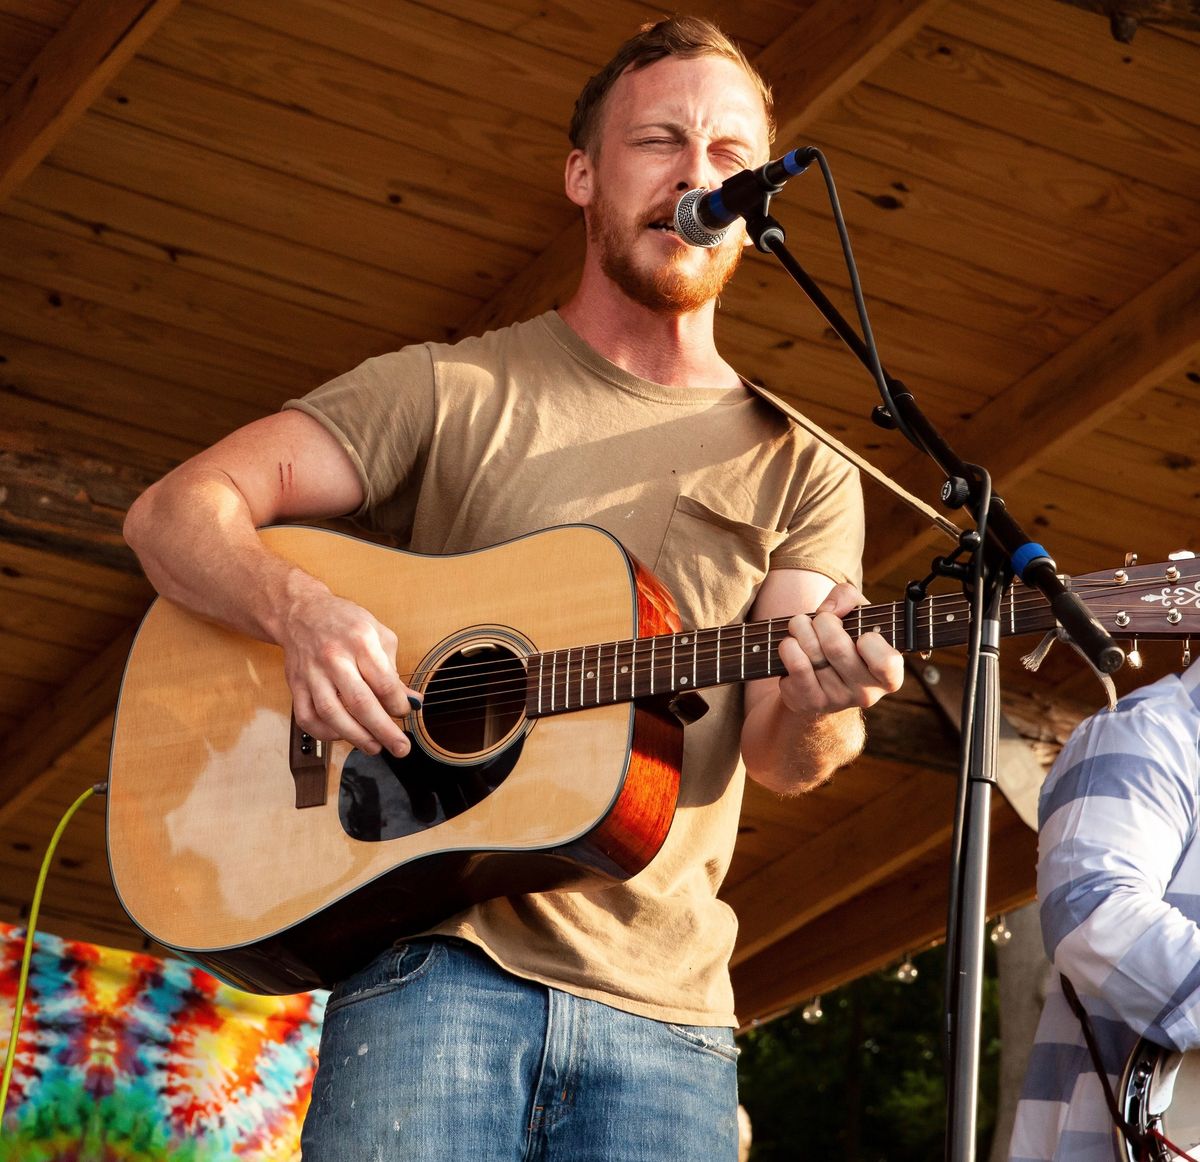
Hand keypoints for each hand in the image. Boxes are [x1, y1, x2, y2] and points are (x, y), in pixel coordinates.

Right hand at [280, 589, 419, 756]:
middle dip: (383, 730)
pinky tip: (342, 735)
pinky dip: (324, 732)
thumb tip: (411, 702)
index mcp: (360, 641)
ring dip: (355, 736)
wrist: (301, 612)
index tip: (405, 713)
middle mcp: (335, 657)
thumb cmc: (345, 623)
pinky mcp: (296, 684)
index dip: (398, 705)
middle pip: (360, 702)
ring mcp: (312, 673)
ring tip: (374, 747)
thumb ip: (394, 670)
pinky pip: (307, 717)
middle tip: (400, 748)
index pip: (384, 682)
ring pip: (331, 713)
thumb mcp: (379, 635)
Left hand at [776, 583, 904, 715]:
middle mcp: (866, 694)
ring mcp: (836, 701)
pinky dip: (788, 646)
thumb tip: (830, 610)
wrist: (818, 676)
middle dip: (822, 621)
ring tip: (801, 626)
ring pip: (811, 653)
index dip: (870, 641)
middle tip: (820, 619)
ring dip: (800, 629)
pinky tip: (792, 646)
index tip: (862, 635)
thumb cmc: (844, 639)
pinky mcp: (808, 703)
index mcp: (889, 676)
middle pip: (836, 647)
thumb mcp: (856, 614)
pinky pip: (795, 665)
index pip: (886, 663)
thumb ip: (848, 597)